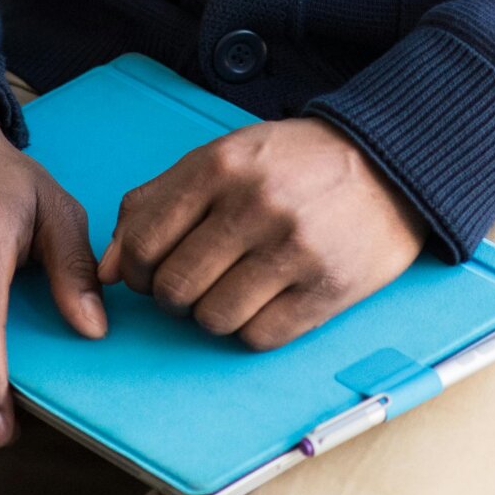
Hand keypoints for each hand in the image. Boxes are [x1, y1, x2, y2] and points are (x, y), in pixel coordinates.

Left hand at [98, 115, 426, 350]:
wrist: (387, 163)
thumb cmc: (292, 163)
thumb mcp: (222, 156)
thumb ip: (156, 202)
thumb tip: (107, 269)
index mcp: (222, 164)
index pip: (144, 242)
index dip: (138, 269)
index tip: (154, 270)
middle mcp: (256, 204)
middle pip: (175, 289)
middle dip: (175, 296)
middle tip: (197, 281)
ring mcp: (294, 248)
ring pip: (213, 319)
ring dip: (214, 314)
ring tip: (236, 287)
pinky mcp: (327, 288)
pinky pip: (259, 337)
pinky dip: (253, 329)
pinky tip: (268, 299)